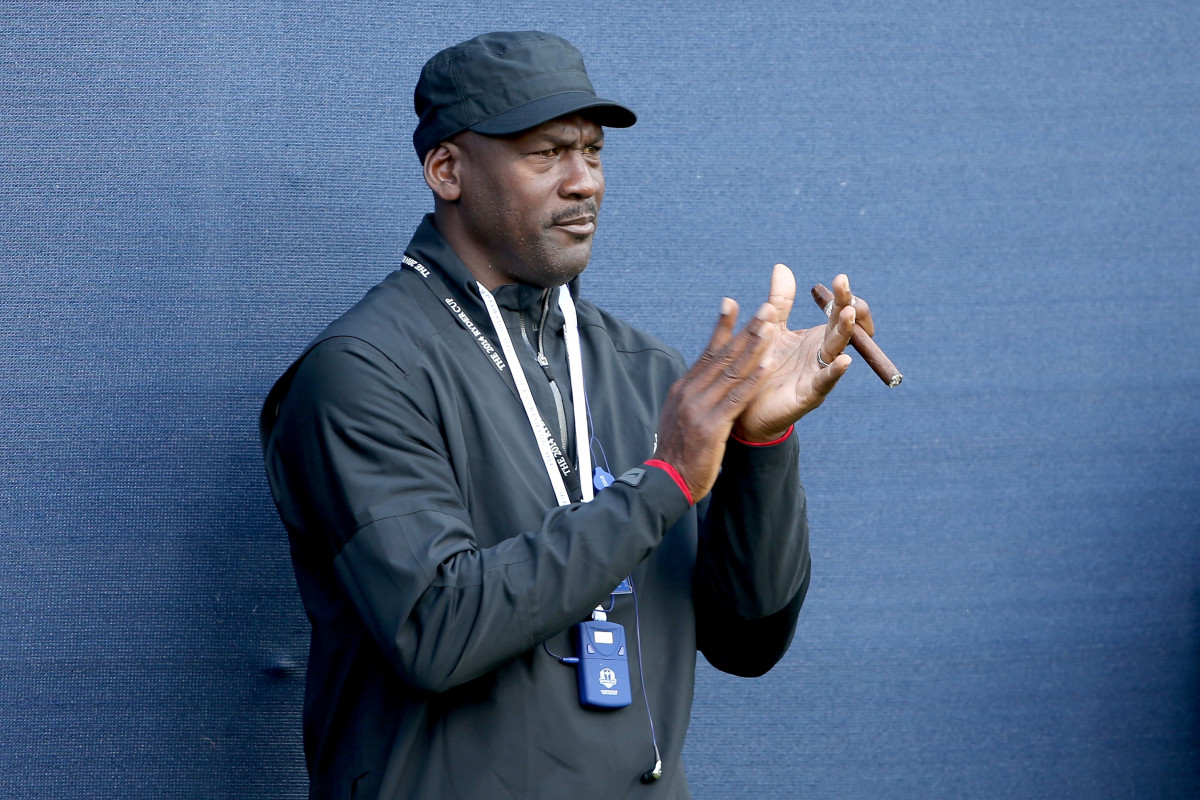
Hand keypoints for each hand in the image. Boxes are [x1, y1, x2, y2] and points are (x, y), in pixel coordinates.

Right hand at [653, 298, 777, 501]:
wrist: (666, 481)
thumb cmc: (677, 453)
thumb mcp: (679, 418)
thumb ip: (693, 398)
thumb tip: (701, 383)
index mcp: (683, 389)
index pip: (706, 352)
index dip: (722, 328)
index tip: (732, 303)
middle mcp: (689, 393)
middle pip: (722, 355)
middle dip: (746, 329)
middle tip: (765, 307)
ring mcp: (699, 408)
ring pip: (731, 371)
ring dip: (754, 347)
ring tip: (771, 326)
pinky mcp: (711, 426)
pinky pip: (736, 397)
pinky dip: (753, 378)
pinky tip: (767, 363)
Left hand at [730, 266, 873, 441]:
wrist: (745, 407)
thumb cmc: (762, 368)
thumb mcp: (770, 329)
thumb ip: (779, 302)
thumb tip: (781, 267)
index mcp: (816, 337)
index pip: (839, 313)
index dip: (844, 297)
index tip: (840, 280)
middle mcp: (822, 354)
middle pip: (843, 327)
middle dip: (847, 306)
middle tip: (844, 287)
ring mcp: (818, 374)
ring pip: (837, 350)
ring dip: (844, 331)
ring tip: (848, 314)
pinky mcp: (809, 395)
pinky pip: (825, 382)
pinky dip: (835, 372)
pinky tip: (843, 361)